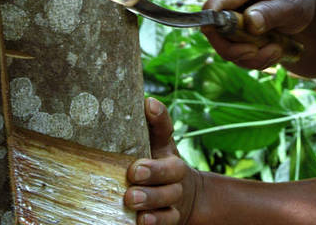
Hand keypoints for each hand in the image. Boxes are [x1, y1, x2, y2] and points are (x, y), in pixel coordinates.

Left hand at [125, 98, 201, 224]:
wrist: (184, 198)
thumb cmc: (153, 167)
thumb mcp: (146, 148)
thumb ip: (136, 130)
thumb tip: (130, 103)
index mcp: (165, 149)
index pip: (164, 129)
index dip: (159, 117)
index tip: (148, 105)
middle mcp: (174, 172)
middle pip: (171, 169)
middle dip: (154, 170)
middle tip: (134, 171)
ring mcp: (175, 196)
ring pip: (169, 196)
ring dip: (151, 197)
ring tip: (131, 199)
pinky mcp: (173, 217)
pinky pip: (169, 220)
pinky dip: (157, 221)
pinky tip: (143, 220)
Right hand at [202, 0, 315, 69]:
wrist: (297, 8)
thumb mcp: (296, 5)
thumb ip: (274, 12)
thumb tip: (249, 22)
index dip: (213, 15)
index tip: (211, 30)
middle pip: (216, 24)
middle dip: (238, 48)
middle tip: (268, 53)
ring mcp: (225, 6)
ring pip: (221, 41)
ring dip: (249, 56)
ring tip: (276, 51)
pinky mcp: (225, 23)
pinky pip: (229, 47)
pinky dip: (249, 57)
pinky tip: (270, 51)